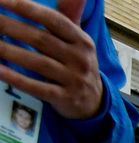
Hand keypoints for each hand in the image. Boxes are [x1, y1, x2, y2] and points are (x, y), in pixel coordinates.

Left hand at [0, 0, 103, 120]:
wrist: (94, 101)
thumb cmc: (78, 64)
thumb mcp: (78, 40)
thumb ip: (69, 15)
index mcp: (82, 40)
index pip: (53, 20)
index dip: (27, 8)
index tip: (2, 0)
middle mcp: (80, 58)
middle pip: (41, 40)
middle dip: (11, 27)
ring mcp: (74, 80)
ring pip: (38, 63)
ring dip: (10, 52)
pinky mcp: (65, 98)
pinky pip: (38, 88)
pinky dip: (17, 79)